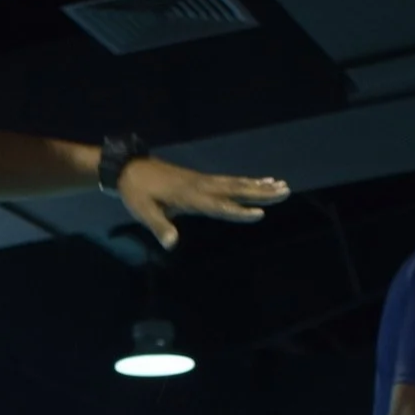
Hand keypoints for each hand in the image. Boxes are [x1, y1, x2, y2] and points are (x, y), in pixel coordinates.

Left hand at [118, 157, 288, 250]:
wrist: (129, 169)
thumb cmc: (136, 193)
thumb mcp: (143, 212)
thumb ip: (159, 227)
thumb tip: (171, 244)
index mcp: (188, 196)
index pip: (218, 206)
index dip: (238, 212)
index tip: (260, 213)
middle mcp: (200, 186)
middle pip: (235, 189)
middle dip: (261, 192)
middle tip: (285, 191)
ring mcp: (202, 181)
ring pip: (236, 183)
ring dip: (259, 185)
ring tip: (282, 186)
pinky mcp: (200, 180)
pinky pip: (228, 181)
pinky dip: (246, 182)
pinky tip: (259, 182)